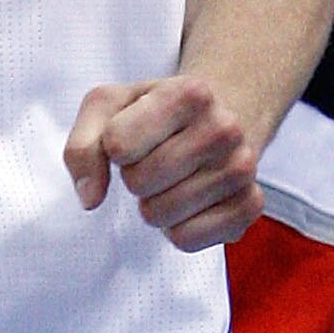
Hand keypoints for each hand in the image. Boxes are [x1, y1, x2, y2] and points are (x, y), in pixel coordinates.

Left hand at [66, 75, 261, 250]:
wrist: (214, 120)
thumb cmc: (153, 113)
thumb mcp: (108, 107)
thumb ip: (83, 146)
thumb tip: (90, 197)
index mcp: (189, 93)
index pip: (118, 145)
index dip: (114, 148)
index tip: (131, 136)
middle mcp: (224, 128)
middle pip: (139, 183)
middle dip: (134, 177)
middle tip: (152, 160)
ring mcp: (242, 168)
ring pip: (161, 215)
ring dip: (153, 204)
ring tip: (170, 180)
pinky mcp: (251, 205)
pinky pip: (187, 239)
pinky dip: (175, 228)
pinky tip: (187, 203)